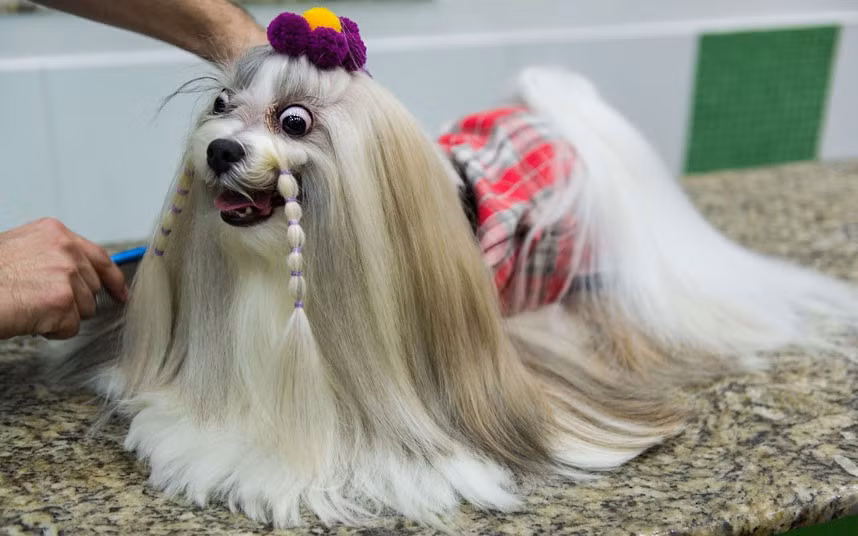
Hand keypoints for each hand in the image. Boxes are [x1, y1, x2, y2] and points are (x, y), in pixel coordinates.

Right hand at [0, 218, 127, 338]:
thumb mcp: (20, 249)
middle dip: (73, 301)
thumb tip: (79, 273)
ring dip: (60, 316)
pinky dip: (52, 330)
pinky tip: (29, 318)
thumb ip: (52, 255)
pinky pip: (71, 327)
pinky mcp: (62, 300)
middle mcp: (65, 249)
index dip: (112, 279)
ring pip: (85, 309)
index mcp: (55, 233)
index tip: (120, 293)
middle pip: (93, 287)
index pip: (99, 257)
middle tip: (40, 302)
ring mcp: (66, 274)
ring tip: (29, 307)